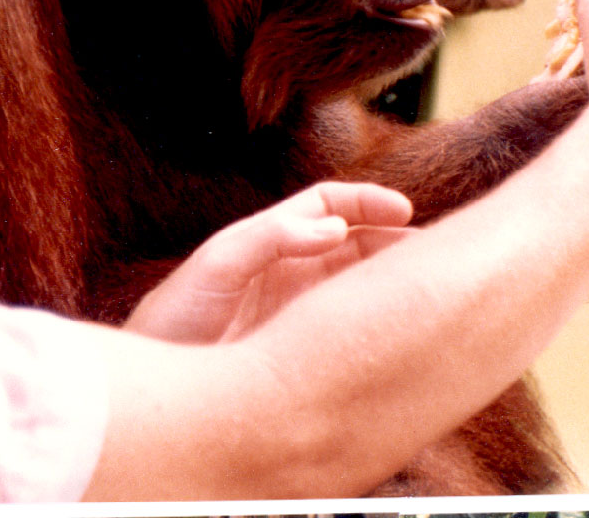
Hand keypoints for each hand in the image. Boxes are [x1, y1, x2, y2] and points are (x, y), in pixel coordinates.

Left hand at [124, 181, 411, 343]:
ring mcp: (300, 315)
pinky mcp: (306, 355)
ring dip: (394, 287)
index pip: (330, 207)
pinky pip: (353, 337)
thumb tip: (334, 226)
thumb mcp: (216, 266)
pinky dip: (381, 330)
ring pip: (360, 291)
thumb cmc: (173, 319)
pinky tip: (403, 339)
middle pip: (357, 246)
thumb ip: (271, 238)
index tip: (405, 210)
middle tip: (437, 254)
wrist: (151, 388)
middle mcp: (291, 275)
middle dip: (396, 243)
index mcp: (272, 243)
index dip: (367, 202)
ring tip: (431, 291)